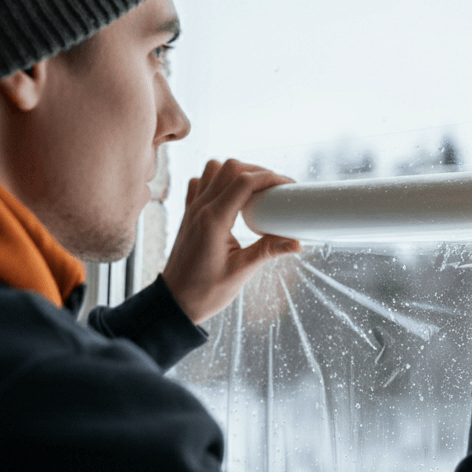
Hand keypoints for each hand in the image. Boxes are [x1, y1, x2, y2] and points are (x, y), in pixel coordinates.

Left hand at [162, 159, 299, 324]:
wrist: (175, 302)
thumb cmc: (205, 292)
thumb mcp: (241, 272)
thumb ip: (268, 251)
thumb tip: (296, 243)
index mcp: (214, 220)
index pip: (244, 182)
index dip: (270, 178)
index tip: (288, 186)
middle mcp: (200, 208)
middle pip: (230, 168)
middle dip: (257, 171)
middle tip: (276, 188)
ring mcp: (192, 209)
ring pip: (212, 169)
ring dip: (235, 172)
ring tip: (254, 189)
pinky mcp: (188, 214)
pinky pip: (198, 182)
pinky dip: (215, 180)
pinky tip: (230, 196)